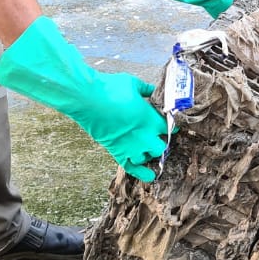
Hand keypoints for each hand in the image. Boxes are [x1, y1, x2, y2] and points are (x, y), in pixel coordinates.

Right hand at [0, 16, 168, 180]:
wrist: (87, 99)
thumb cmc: (110, 88)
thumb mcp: (133, 83)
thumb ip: (146, 89)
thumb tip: (153, 90)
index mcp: (149, 118)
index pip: (168, 128)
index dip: (170, 125)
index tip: (169, 123)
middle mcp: (142, 136)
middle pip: (160, 147)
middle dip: (161, 142)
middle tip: (157, 136)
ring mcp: (129, 146)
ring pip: (147, 157)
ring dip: (149, 153)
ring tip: (147, 147)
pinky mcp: (116, 151)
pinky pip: (132, 167)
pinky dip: (141, 173)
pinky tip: (150, 176)